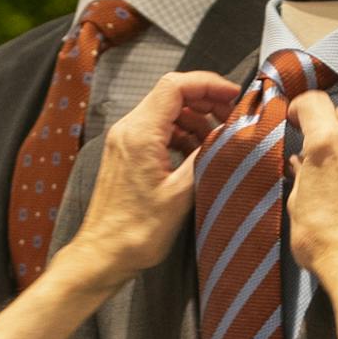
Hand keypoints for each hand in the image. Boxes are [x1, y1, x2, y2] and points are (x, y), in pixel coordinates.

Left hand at [73, 70, 239, 287]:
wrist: (104, 254)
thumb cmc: (136, 232)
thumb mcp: (181, 195)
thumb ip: (206, 157)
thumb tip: (227, 136)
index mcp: (140, 133)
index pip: (176, 86)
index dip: (209, 84)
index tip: (233, 96)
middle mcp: (128, 130)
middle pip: (171, 95)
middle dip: (205, 101)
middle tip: (231, 118)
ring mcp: (124, 141)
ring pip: (165, 112)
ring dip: (194, 120)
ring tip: (218, 140)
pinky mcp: (125, 154)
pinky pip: (156, 131)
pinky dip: (180, 134)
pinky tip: (196, 153)